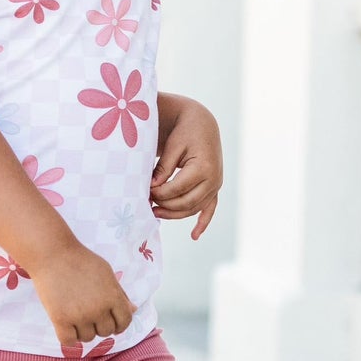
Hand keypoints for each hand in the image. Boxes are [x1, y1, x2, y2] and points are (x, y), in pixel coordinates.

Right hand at [30, 243, 133, 355]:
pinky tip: (66, 326)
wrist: (52, 254)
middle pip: (106, 332)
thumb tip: (134, 310)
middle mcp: (99, 309)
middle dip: (99, 326)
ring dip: (83, 330)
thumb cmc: (81, 261)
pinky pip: (69, 341)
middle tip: (88, 314)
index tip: (110, 323)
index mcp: (113, 296)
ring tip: (75, 316)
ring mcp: (80, 316)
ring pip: (87, 338)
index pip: (124, 322)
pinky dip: (69, 337)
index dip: (119, 325)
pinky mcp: (61, 319)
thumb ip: (120, 293)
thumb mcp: (106, 273)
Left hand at [151, 99, 222, 238]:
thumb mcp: (173, 146)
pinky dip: (203, 222)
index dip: (159, 194)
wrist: (202, 124)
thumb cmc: (185, 132)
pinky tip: (194, 235)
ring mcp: (216, 185)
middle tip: (147, 204)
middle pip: (186, 202)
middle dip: (165, 206)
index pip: (177, 189)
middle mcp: (214, 179)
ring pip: (194, 208)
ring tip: (155, 213)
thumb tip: (153, 188)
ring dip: (175, 214)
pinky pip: (210, 208)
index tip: (145, 191)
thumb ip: (164, 167)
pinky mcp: (215, 187)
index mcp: (203, 167)